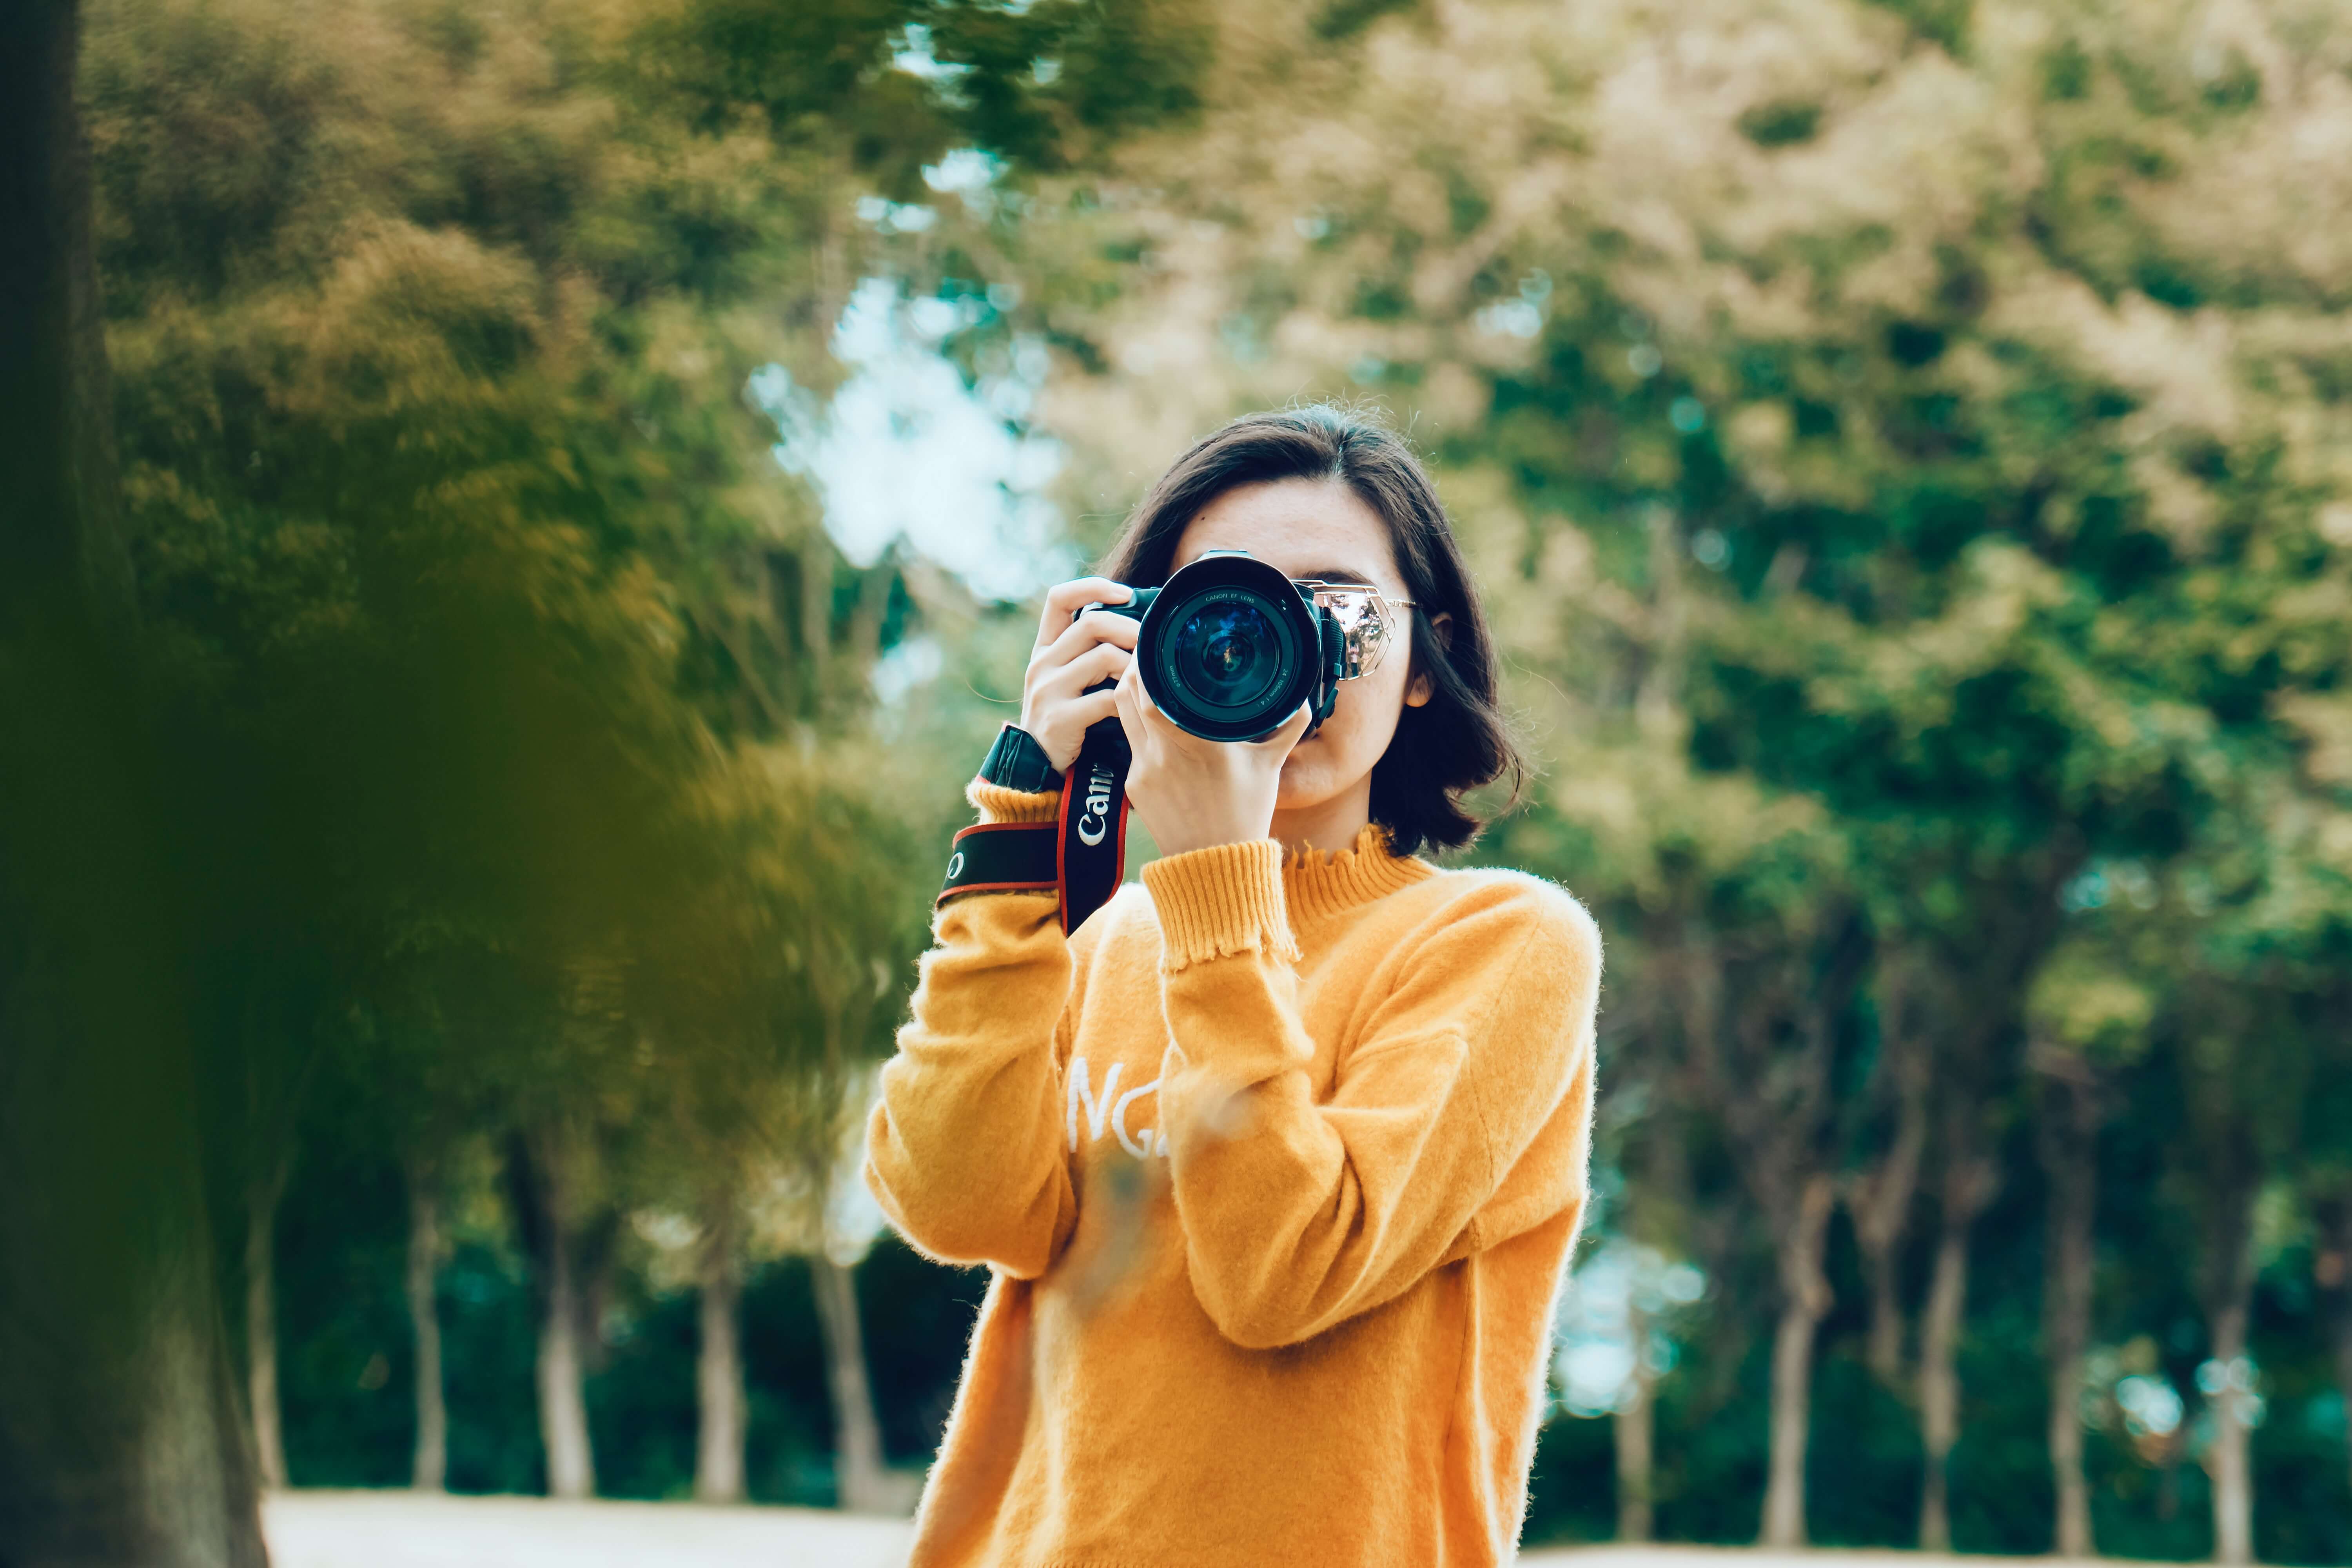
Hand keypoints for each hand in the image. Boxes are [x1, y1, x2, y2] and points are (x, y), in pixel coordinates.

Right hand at [1018, 578, 1139, 774]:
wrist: (1038, 767)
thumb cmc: (1068, 716)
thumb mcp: (1070, 678)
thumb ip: (1091, 651)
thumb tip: (1141, 623)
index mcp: (1045, 648)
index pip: (1059, 598)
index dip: (1093, 587)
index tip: (1127, 594)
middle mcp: (1042, 663)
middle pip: (1092, 624)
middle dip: (1131, 629)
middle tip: (1153, 644)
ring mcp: (1047, 690)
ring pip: (1104, 657)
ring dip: (1133, 667)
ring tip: (1145, 680)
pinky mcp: (1058, 718)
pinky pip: (1106, 699)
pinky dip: (1127, 702)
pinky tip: (1134, 710)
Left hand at [1114, 658, 1313, 858]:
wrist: (1215, 864)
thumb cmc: (1245, 814)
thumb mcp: (1271, 766)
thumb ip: (1288, 726)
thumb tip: (1302, 696)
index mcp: (1199, 744)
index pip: (1153, 693)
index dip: (1146, 663)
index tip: (1156, 643)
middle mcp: (1164, 755)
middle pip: (1127, 694)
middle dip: (1134, 667)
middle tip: (1147, 651)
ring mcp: (1143, 770)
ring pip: (1121, 714)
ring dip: (1128, 691)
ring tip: (1143, 675)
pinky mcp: (1132, 785)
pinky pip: (1128, 741)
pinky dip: (1135, 723)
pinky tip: (1149, 717)